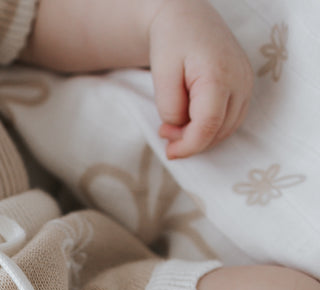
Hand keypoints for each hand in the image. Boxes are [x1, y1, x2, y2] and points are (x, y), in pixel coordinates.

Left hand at [149, 0, 252, 158]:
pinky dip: (211, 129)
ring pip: (226, 130)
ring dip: (201, 137)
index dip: (188, 146)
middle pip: (218, 132)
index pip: (208, 127)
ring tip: (176, 124)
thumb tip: (181, 132)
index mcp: (219, 75)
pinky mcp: (245, 87)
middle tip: (165, 130)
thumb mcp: (162, 76)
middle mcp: (240, 81)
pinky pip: (230, 121)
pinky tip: (191, 120)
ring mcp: (247, 84)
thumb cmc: (172, 42)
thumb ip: (170, 109)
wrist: (188, 17)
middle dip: (190, 141)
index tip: (169, 152)